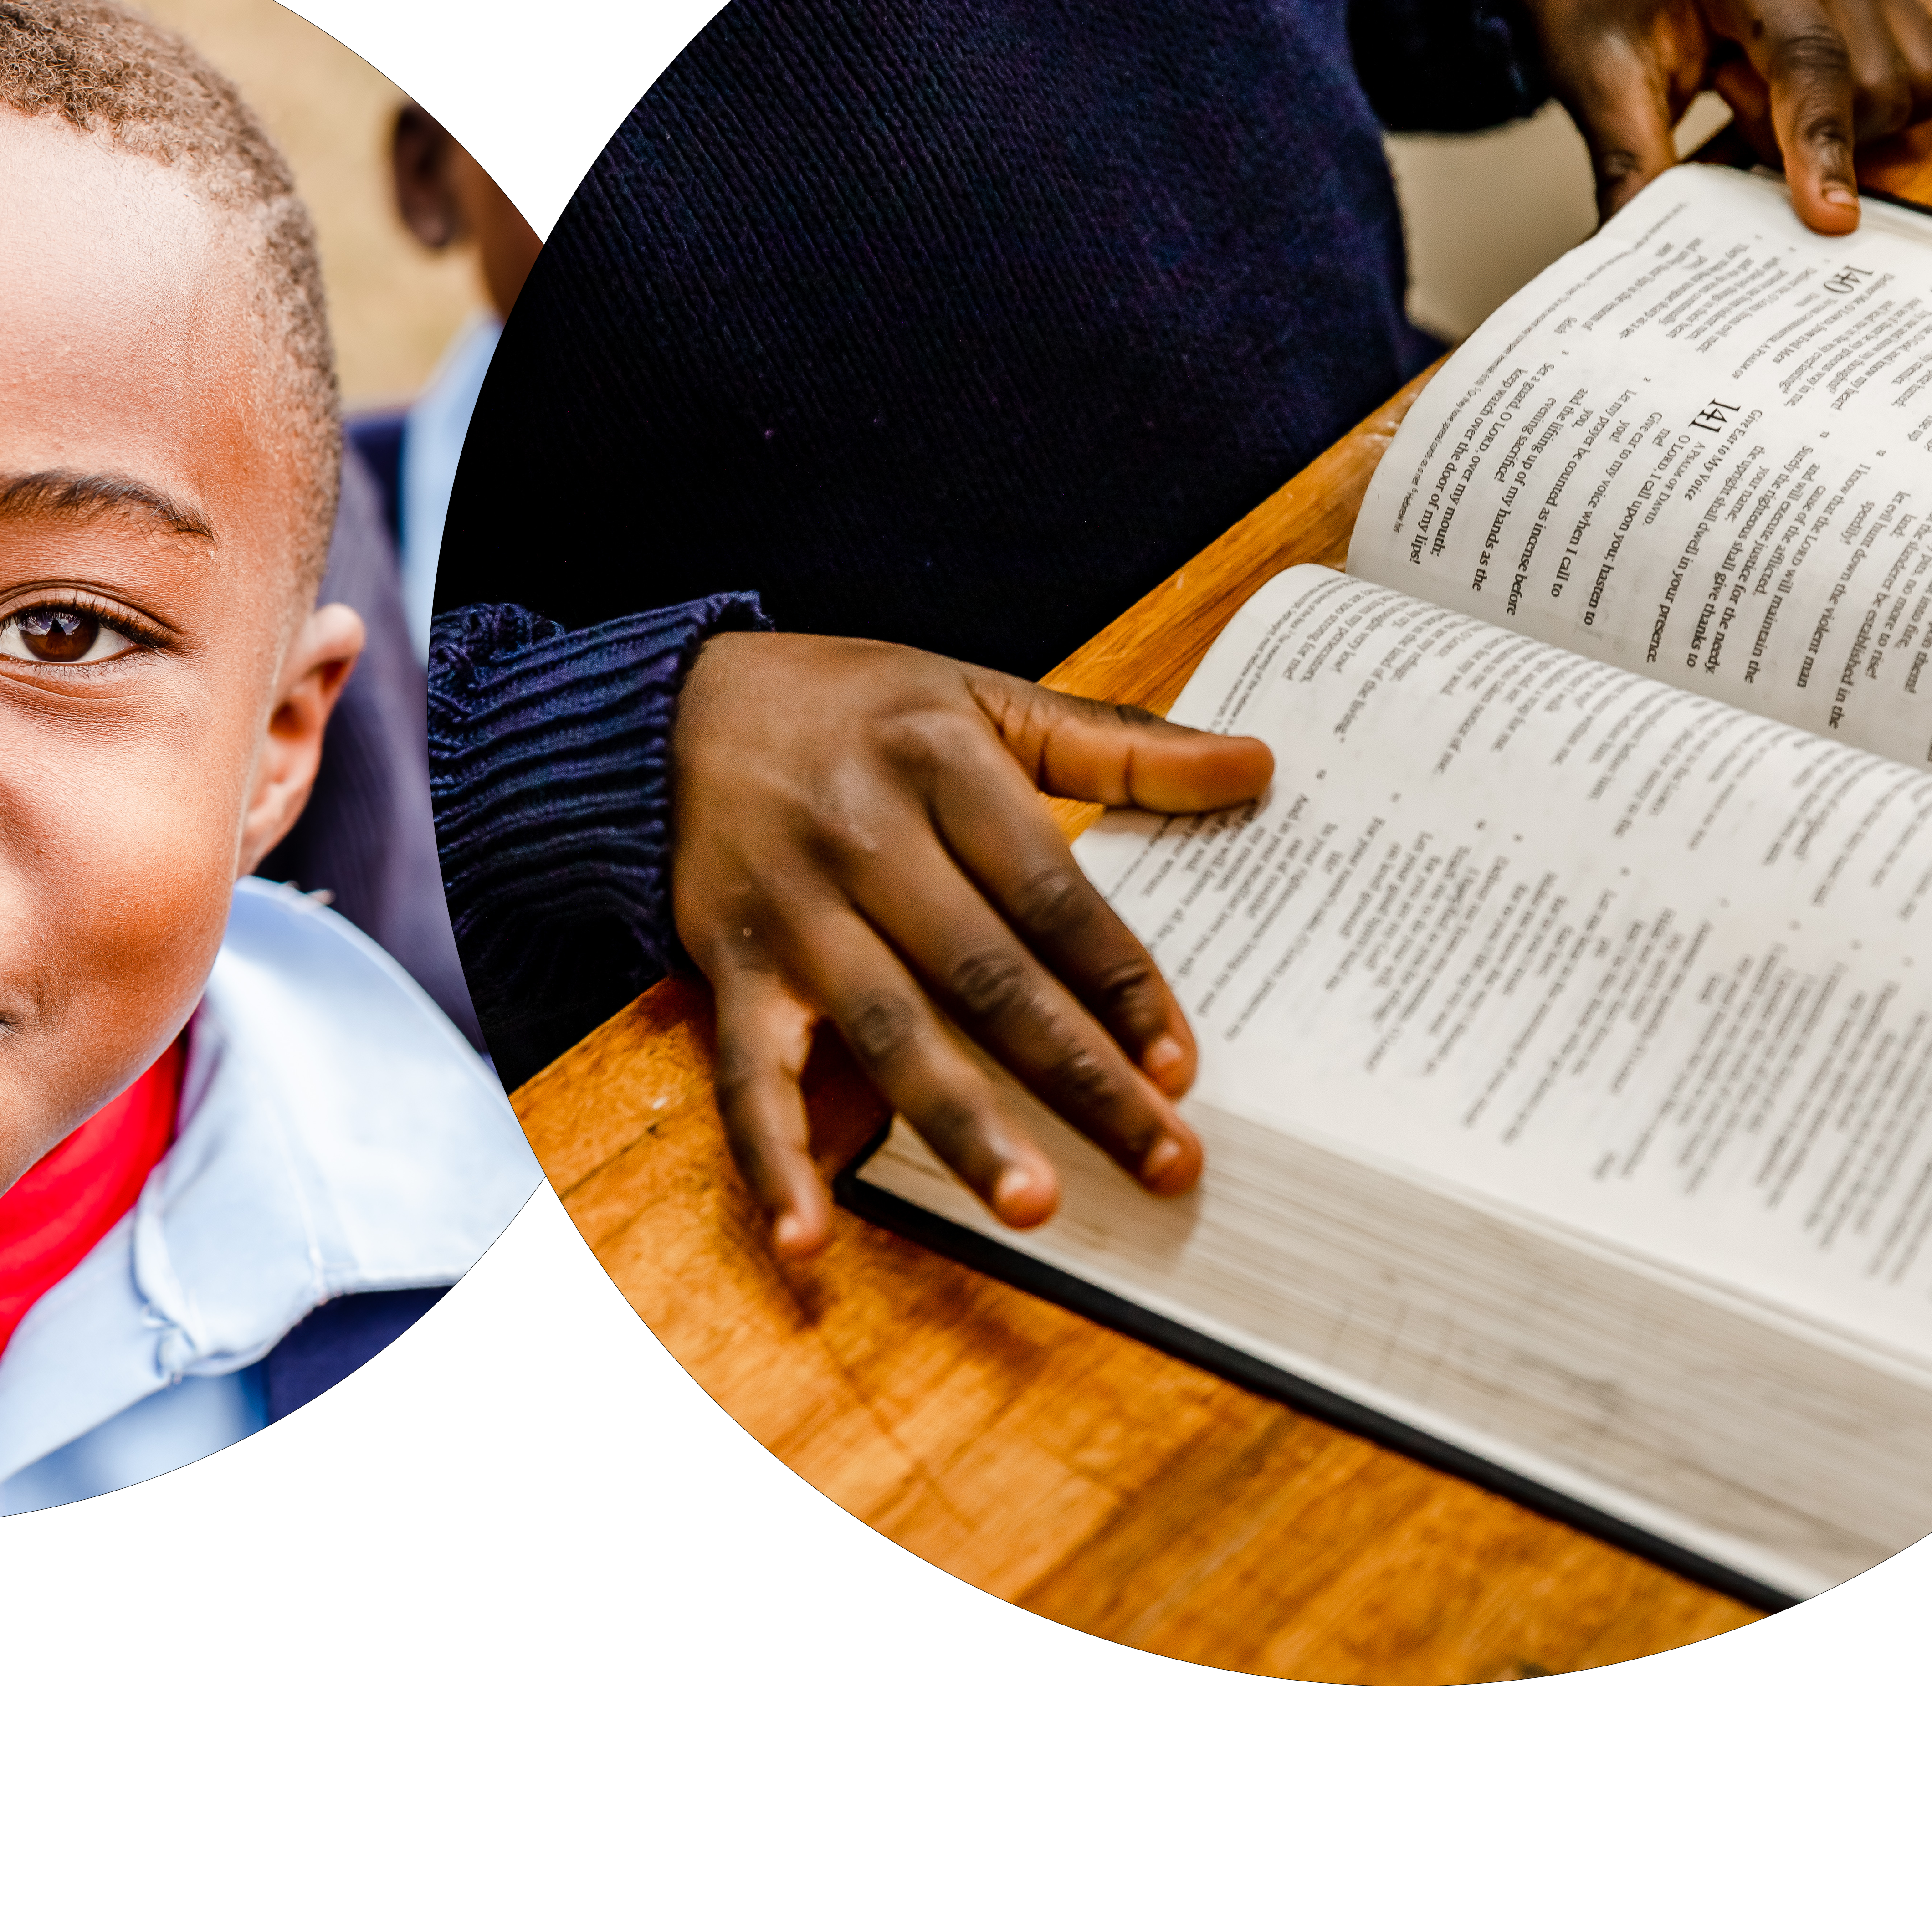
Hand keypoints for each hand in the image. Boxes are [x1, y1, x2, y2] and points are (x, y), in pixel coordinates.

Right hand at [670, 631, 1273, 1260]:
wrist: (676, 712)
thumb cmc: (857, 708)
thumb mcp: (985, 694)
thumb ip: (1120, 743)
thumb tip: (1255, 764)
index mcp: (941, 764)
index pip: (1050, 892)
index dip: (1119, 981)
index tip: (1181, 1063)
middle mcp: (865, 841)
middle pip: (987, 977)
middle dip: (1080, 1078)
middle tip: (1164, 1162)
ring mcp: (794, 916)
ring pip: (889, 1035)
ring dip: (961, 1129)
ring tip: (1035, 1207)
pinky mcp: (729, 971)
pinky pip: (748, 1077)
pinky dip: (772, 1160)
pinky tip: (810, 1237)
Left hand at [1515, 0, 1931, 235]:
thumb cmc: (1610, 14)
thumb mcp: (1597, 85)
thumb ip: (1629, 164)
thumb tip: (1638, 250)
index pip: (1810, 59)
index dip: (1824, 146)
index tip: (1832, 221)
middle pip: (1879, 89)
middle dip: (1815, 135)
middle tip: (1734, 98)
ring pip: (1926, 83)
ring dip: (1859, 118)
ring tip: (1775, 85)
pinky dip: (1915, 86)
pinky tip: (1843, 82)